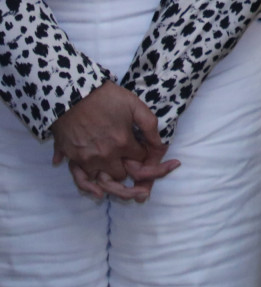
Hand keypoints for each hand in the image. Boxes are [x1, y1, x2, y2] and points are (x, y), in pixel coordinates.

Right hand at [50, 82, 177, 201]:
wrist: (72, 93)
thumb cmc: (106, 97)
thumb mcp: (135, 105)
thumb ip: (150, 126)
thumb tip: (161, 146)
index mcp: (123, 142)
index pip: (142, 161)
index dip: (147, 157)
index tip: (146, 152)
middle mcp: (105, 155)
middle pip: (125, 174)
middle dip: (133, 171)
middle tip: (138, 169)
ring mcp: (87, 159)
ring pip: (105, 182)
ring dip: (116, 183)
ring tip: (127, 187)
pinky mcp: (72, 159)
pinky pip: (81, 181)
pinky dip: (90, 189)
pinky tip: (99, 194)